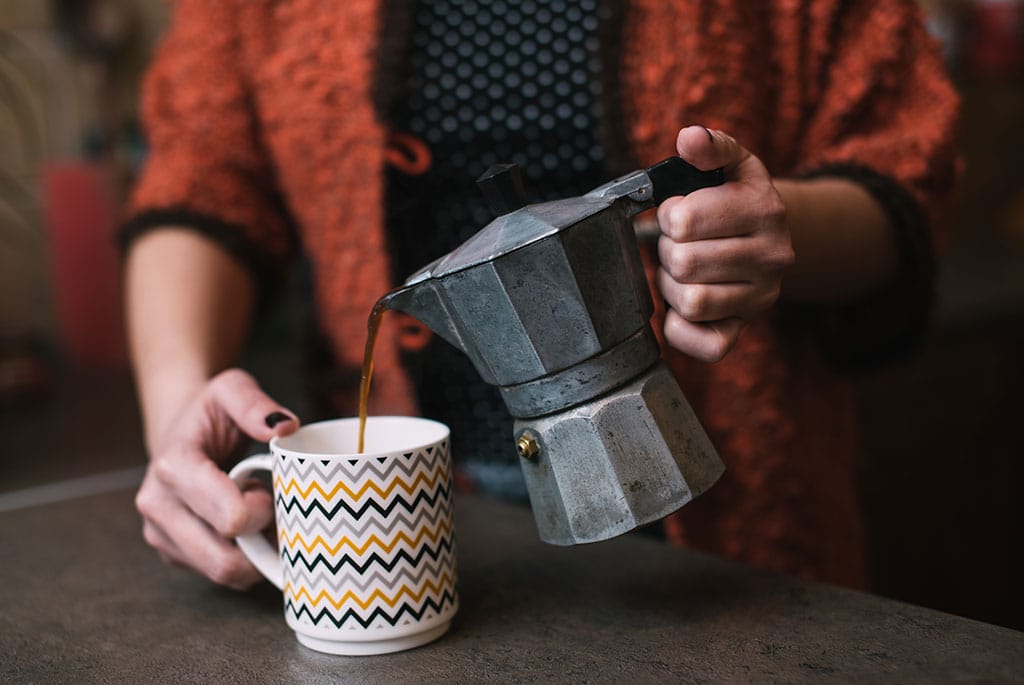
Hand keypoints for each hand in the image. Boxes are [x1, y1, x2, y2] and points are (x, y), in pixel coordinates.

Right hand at [134, 368, 297, 588]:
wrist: (179, 432)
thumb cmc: (211, 413)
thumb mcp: (232, 389)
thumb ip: (255, 404)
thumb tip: (285, 426)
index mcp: (173, 467)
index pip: (229, 517)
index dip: (263, 511)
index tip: (268, 487)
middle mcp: (157, 506)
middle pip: (225, 559)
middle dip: (261, 541)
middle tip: (272, 508)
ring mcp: (161, 535)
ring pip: (224, 574)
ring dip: (255, 554)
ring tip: (261, 517)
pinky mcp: (172, 553)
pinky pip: (219, 576)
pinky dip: (245, 560)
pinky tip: (249, 530)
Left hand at [655, 126, 793, 361]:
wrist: (769, 241)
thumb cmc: (736, 201)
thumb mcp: (731, 165)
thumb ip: (710, 146)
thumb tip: (689, 137)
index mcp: (765, 210)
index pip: (685, 219)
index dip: (669, 215)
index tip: (678, 214)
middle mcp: (772, 257)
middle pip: (684, 262)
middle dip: (668, 251)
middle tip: (677, 245)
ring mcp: (761, 299)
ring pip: (690, 302)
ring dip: (671, 286)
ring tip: (680, 271)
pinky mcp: (743, 330)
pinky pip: (705, 346)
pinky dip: (680, 329)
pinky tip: (681, 306)